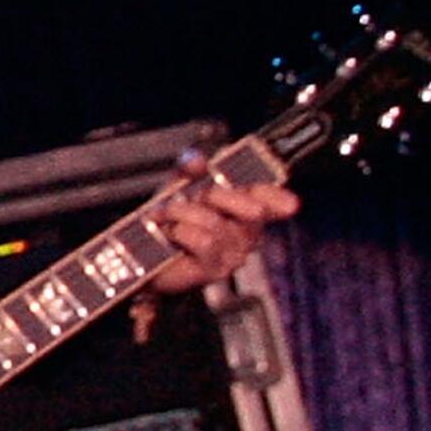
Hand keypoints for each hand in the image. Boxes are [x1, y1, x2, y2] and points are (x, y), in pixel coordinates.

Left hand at [145, 156, 296, 295]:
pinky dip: (179, 231)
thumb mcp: (179, 185)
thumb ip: (190, 168)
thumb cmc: (169, 221)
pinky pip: (202, 240)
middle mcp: (246, 233)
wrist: (144, 253)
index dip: (276, 196)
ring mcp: (233, 254)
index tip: (287, 201)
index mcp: (244, 209)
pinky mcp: (215, 270)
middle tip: (195, 197)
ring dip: (183, 213)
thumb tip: (198, 160)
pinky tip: (171, 234)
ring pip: (216, 223)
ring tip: (168, 217)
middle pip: (253, 210)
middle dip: (217, 196)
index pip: (271, 200)